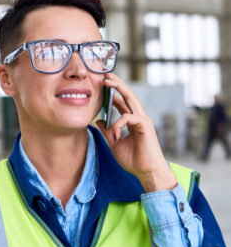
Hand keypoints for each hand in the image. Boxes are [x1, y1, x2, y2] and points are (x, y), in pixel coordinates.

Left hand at [96, 73, 176, 191]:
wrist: (146, 172)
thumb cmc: (134, 160)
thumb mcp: (115, 144)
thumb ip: (108, 132)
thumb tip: (99, 120)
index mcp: (132, 122)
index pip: (122, 103)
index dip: (112, 93)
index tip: (101, 85)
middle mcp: (138, 118)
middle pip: (128, 95)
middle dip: (116, 84)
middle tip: (104, 75)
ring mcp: (143, 120)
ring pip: (131, 99)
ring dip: (119, 89)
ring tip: (107, 82)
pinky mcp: (145, 126)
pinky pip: (129, 118)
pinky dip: (119, 122)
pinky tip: (115, 131)